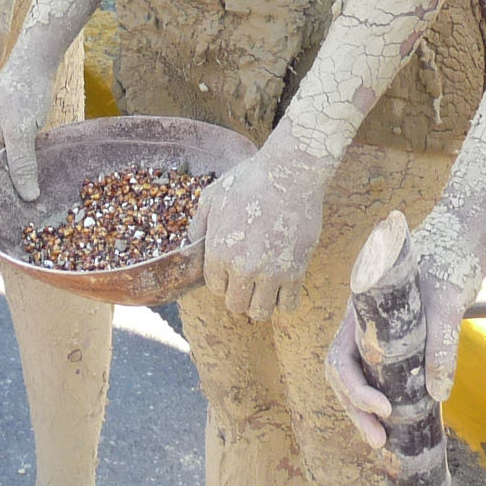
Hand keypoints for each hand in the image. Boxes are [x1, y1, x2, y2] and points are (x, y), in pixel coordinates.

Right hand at [0, 44, 62, 200]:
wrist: (34, 63)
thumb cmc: (26, 93)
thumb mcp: (23, 132)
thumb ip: (22, 164)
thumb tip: (28, 197)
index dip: (7, 186)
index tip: (27, 200)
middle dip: (14, 176)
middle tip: (36, 190)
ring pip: (3, 158)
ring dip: (20, 165)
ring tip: (38, 174)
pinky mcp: (0, 124)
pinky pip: (8, 147)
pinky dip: (21, 154)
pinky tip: (35, 157)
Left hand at [197, 131, 332, 320]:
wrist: (290, 173)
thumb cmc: (249, 181)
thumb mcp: (211, 197)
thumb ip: (197, 227)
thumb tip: (189, 249)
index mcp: (219, 252)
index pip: (215, 288)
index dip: (222, 280)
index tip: (231, 270)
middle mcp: (242, 268)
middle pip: (235, 305)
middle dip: (239, 295)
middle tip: (247, 280)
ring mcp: (271, 272)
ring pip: (260, 312)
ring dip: (260, 303)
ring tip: (264, 288)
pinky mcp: (296, 271)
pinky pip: (288, 305)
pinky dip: (284, 301)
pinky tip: (283, 286)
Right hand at [323, 249, 471, 445]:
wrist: (463, 235)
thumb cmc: (450, 259)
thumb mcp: (447, 301)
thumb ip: (441, 344)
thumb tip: (437, 393)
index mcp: (361, 310)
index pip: (340, 357)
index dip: (355, 390)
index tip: (383, 409)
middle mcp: (363, 322)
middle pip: (343, 373)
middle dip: (355, 409)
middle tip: (378, 440)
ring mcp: (378, 330)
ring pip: (358, 375)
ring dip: (364, 408)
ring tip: (383, 439)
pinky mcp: (399, 336)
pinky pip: (380, 371)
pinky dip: (383, 395)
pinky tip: (399, 415)